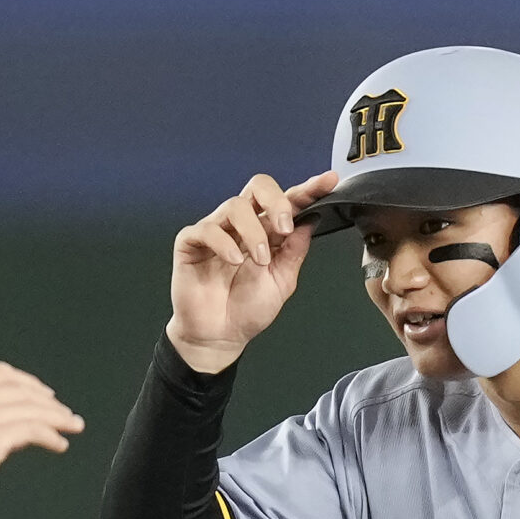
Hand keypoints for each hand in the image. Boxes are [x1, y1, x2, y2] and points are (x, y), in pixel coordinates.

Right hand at [0, 363, 84, 518]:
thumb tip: (17, 428)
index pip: (0, 374)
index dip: (29, 383)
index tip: (47, 396)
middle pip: (21, 390)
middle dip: (49, 402)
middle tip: (69, 416)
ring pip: (30, 409)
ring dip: (57, 418)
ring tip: (73, 428)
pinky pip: (30, 430)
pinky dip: (49, 435)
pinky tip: (59, 445)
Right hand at [166, 171, 339, 373]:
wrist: (221, 337)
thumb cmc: (247, 310)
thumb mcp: (282, 281)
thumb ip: (295, 251)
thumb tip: (310, 221)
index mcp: (267, 231)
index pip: (289, 201)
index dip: (308, 189)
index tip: (328, 182)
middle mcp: (243, 225)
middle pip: (258, 187)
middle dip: (276, 200)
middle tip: (284, 227)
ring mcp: (217, 231)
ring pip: (235, 206)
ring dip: (253, 232)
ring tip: (259, 260)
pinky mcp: (192, 243)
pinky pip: (207, 229)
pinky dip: (223, 243)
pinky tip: (234, 261)